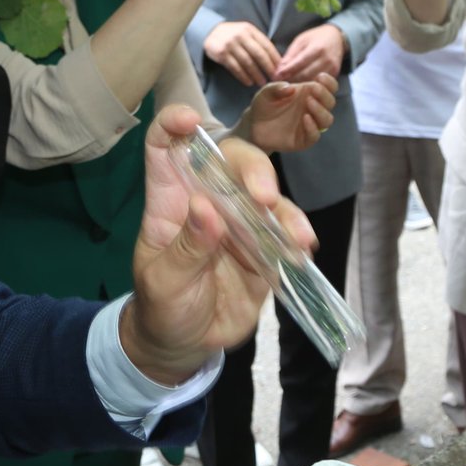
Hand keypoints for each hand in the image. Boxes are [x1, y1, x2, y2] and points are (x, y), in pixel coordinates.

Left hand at [124, 106, 315, 384]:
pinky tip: (302, 250)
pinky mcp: (264, 247)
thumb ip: (185, 248)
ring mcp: (240, 222)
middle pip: (232, 162)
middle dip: (253, 169)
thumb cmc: (163, 305)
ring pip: (266, 197)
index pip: (167, 147)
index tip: (190, 121)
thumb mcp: (162, 282)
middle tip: (264, 196)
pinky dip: (295, 238)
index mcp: (171, 198)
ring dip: (283, 211)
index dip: (174, 126)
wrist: (187, 344)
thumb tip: (204, 208)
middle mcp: (209, 199)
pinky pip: (284, 234)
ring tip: (297, 237)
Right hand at [205, 20, 280, 87]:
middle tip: (274, 78)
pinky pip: (235, 68)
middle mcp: (241, 35)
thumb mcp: (246, 33)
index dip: (275, 58)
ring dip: (256, 74)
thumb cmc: (233, 35)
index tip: (281, 69)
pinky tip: (249, 82)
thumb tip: (275, 61)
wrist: (210, 32)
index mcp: (250, 30)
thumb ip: (258, 43)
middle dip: (268, 68)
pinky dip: (243, 76)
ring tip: (262, 83)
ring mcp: (230, 44)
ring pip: (247, 62)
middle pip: (258, 54)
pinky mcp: (221, 54)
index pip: (266, 45)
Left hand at [240, 74, 338, 152]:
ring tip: (308, 103)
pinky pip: (315, 136)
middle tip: (313, 90)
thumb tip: (291, 89)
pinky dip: (313, 128)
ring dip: (321, 110)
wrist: (253, 126)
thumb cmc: (263, 105)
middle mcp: (312, 109)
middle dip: (325, 95)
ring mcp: (309, 125)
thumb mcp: (266, 92)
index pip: (329, 87)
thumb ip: (276, 88)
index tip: (320, 77)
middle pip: (330, 102)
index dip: (329, 82)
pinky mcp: (303, 140)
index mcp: (308, 94)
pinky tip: (304, 118)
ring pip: (327, 120)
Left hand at [272, 24, 345, 82]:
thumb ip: (291, 55)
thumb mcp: (301, 40)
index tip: (276, 75)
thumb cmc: (316, 38)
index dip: (288, 70)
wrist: (337, 38)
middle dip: (291, 79)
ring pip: (312, 82)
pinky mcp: (334, 75)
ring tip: (287, 84)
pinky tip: (299, 84)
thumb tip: (280, 69)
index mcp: (317, 48)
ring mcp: (332, 69)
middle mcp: (326, 59)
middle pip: (306, 75)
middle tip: (279, 82)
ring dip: (299, 84)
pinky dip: (308, 85)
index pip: (300, 62)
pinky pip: (319, 84)